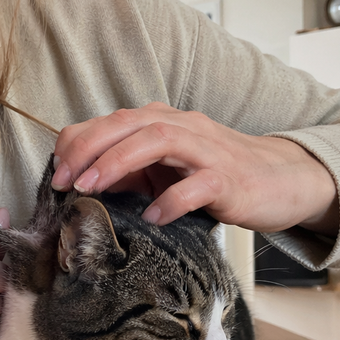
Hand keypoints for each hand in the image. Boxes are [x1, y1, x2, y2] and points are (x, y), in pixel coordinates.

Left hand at [50, 103, 338, 234]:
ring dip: (118, 163)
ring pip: (158, 141)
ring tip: (93, 189)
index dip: (80, 143)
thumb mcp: (166, 169)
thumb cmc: (216, 175)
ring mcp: (208, 151)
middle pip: (129, 123)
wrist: (281, 180)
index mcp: (164, 122)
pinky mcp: (230, 180)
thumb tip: (82, 181)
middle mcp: (184, 127)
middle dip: (90, 149)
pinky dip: (171, 201)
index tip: (57, 173)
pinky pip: (197, 186)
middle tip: (65, 181)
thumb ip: (128, 170)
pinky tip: (153, 218)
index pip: (113, 120)